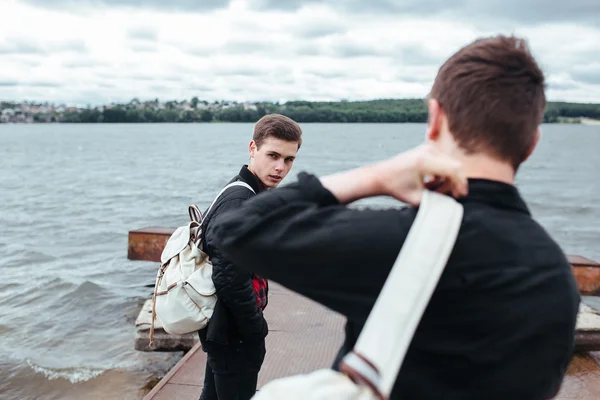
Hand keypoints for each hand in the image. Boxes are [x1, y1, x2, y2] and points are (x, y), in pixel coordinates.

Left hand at [320, 143, 467, 205]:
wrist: (381, 176)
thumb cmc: (395, 186)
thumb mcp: (417, 198)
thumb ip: (436, 201)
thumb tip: (451, 203)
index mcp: (424, 161)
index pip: (454, 170)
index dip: (461, 183)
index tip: (462, 195)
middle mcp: (427, 151)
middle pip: (454, 166)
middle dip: (455, 182)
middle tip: (452, 196)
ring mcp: (427, 147)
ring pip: (450, 164)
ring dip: (447, 179)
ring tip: (435, 191)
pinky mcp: (427, 148)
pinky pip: (443, 161)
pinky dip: (442, 173)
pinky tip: (432, 183)